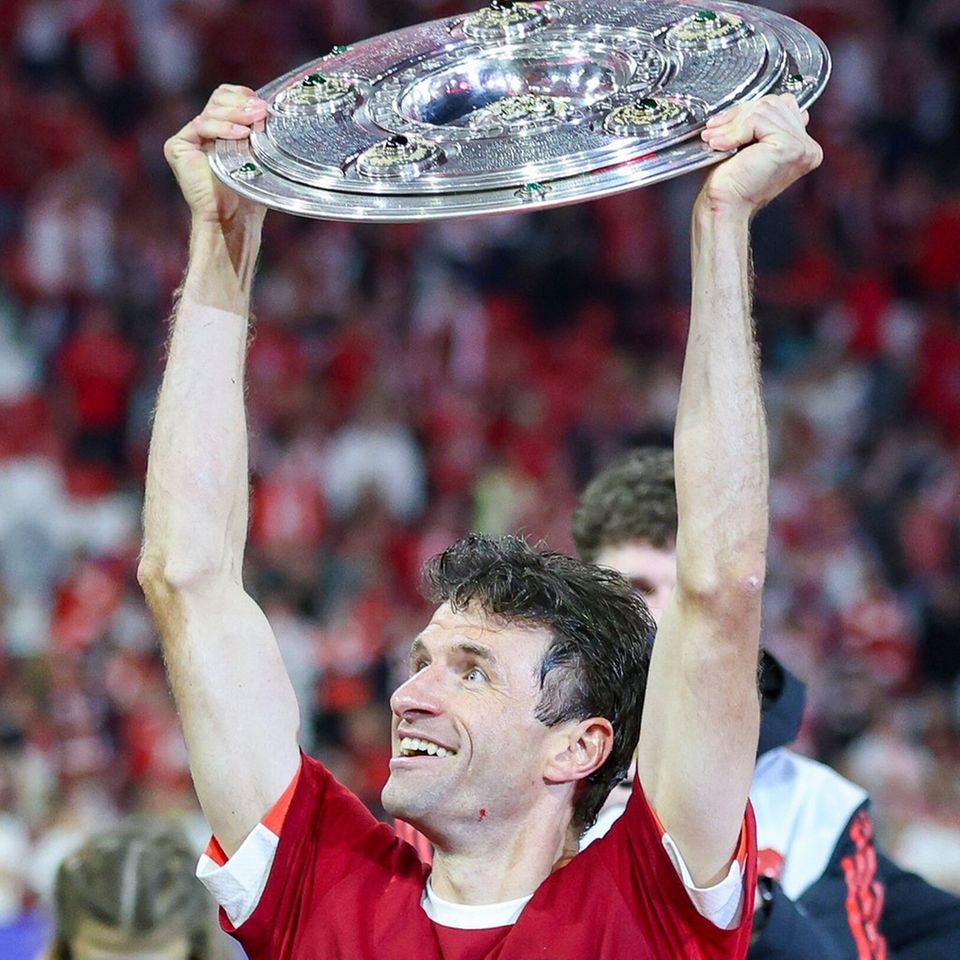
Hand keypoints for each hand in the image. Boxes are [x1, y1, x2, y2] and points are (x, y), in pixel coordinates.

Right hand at [164, 84, 269, 228]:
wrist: (232, 219)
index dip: (243, 96)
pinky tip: (240, 134)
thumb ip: (257, 130)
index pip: (226, 98)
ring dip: (236, 113)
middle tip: (262, 111)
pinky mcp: (177, 146)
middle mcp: (201, 131)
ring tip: (256, 119)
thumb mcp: (257, 155)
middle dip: (242, 103)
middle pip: (218, 99)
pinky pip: (200, 126)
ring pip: (211, 110)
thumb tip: (266, 107)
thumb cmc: (248, 194)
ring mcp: (187, 137)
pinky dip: (222, 128)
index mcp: (219, 129)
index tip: (263, 105)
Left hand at [698, 94, 822, 216]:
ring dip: (733, 122)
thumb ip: (764, 124)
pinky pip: (757, 121)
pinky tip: (721, 145)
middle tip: (715, 129)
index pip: (784, 105)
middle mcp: (807, 147)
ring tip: (715, 138)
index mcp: (803, 147)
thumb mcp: (751, 145)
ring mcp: (801, 147)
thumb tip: (761, 103)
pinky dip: (734, 131)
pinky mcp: (788, 147)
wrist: (725, 206)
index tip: (726, 124)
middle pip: (774, 103)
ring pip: (765, 109)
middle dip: (740, 114)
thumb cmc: (733, 182)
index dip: (751, 111)